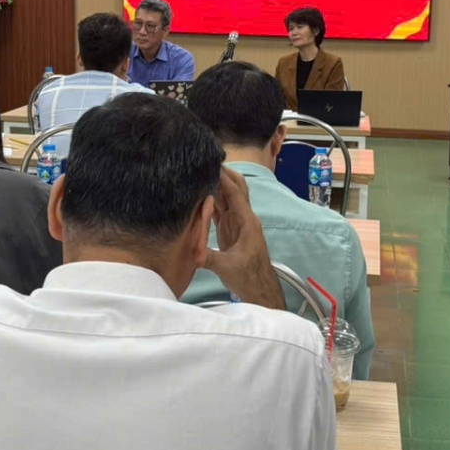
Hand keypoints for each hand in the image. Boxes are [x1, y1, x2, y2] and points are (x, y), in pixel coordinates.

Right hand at [203, 166, 282, 308]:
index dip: (224, 177)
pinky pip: (221, 208)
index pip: (235, 193)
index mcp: (247, 222)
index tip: (211, 163)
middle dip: (223, 173)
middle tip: (205, 160)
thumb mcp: (227, 268)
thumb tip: (191, 252)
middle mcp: (243, 218)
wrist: (258, 288)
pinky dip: (213, 199)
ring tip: (200, 171)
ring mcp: (237, 223)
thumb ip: (209, 258)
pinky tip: (201, 192)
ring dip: (217, 184)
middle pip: (235, 188)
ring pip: (228, 196)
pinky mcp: (230, 229)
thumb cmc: (248, 277)